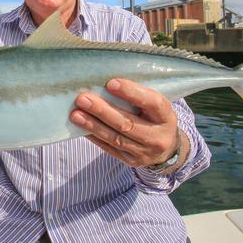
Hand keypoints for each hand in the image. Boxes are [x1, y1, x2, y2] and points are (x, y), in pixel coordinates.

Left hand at [70, 78, 185, 170]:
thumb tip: (106, 82)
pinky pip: (109, 149)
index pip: (152, 103)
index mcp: (167, 117)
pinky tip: (80, 127)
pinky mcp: (131, 161)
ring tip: (75, 114)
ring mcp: (145, 153)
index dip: (132, 93)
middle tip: (82, 99)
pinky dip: (94, 137)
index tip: (111, 83)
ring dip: (93, 125)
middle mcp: (158, 137)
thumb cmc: (155, 117)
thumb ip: (138, 95)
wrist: (167, 147)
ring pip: (115, 138)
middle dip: (102, 111)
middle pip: (127, 124)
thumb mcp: (155, 105)